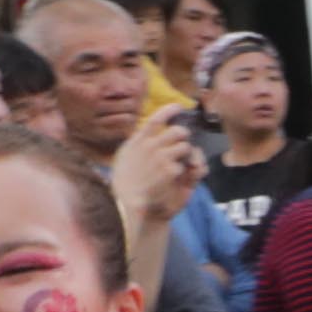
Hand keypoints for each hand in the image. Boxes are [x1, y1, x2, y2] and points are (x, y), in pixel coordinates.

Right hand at [103, 108, 199, 241]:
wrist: (129, 204)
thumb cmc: (125, 183)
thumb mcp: (125, 158)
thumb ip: (138, 144)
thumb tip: (148, 134)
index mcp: (137, 142)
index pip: (155, 120)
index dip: (168, 111)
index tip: (178, 106)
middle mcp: (149, 146)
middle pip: (178, 131)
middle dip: (183, 137)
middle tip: (182, 145)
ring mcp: (161, 157)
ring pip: (185, 146)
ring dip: (186, 155)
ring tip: (177, 165)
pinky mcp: (171, 170)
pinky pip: (186, 164)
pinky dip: (185, 171)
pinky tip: (175, 179)